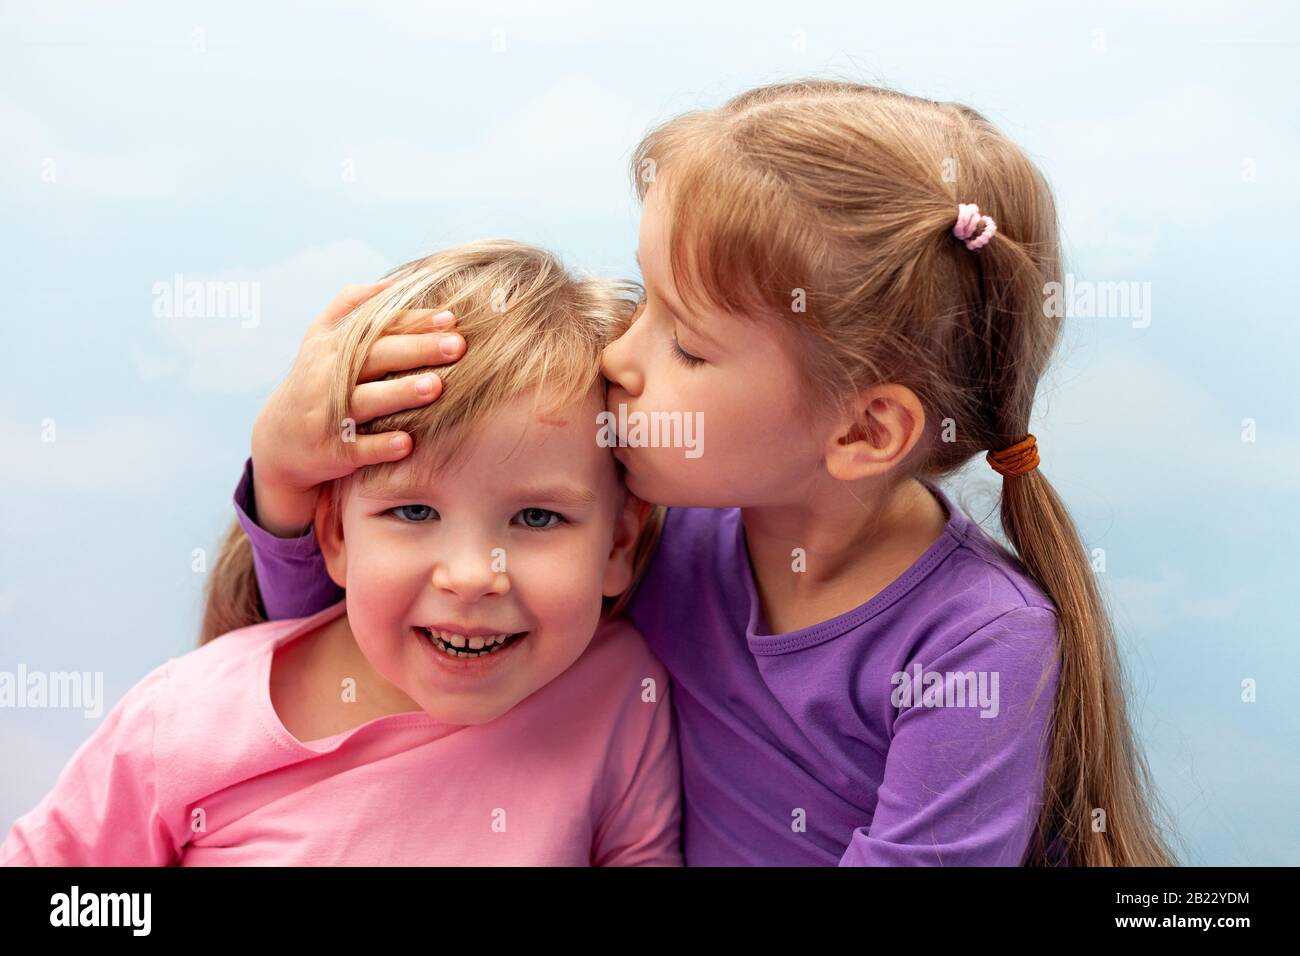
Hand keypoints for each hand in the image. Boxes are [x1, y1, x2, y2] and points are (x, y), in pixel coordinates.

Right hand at [250, 280, 464, 535]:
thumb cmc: (315, 382)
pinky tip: (407, 443)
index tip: (450, 318)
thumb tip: (394, 283)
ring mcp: (328, 415)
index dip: (413, 322)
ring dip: (400, 393)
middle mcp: (327, 377)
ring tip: (435, 386)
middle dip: (417, 349)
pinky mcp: (332, 452)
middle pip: (376, 358)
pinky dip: (380, 446)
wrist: (279, 442)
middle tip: (458, 345)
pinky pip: (357, 448)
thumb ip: (349, 306)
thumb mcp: (319, 340)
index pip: (377, 328)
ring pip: (367, 401)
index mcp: (331, 347)